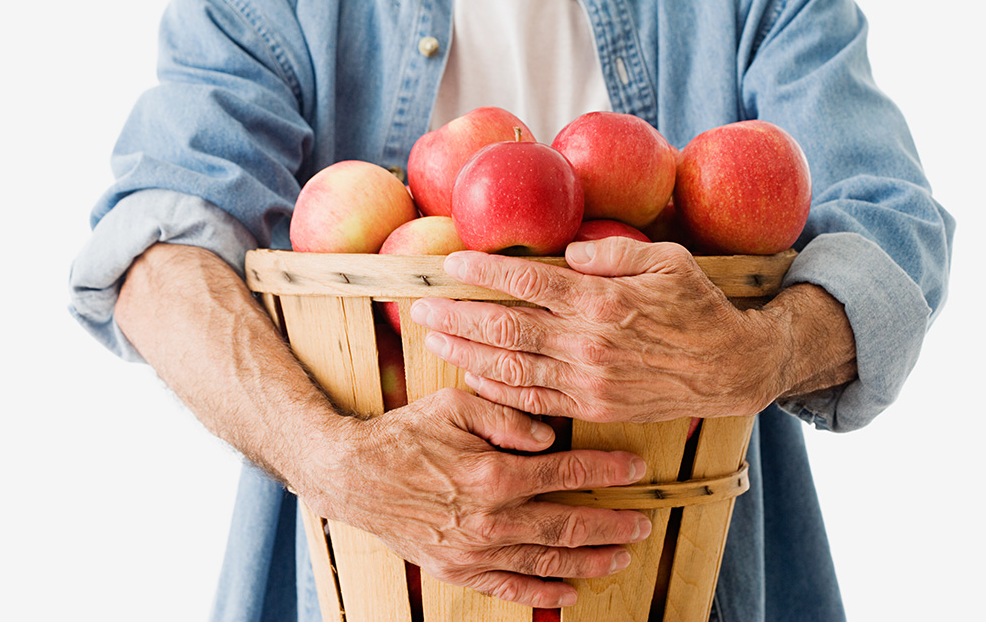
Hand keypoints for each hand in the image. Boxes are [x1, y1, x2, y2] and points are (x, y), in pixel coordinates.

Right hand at [298, 388, 650, 608]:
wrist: (354, 476)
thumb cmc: (405, 435)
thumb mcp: (454, 404)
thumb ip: (507, 415)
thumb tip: (550, 437)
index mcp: (494, 473)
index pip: (567, 471)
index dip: (607, 470)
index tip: (636, 469)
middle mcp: (490, 519)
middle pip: (567, 523)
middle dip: (612, 523)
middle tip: (643, 522)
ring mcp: (474, 550)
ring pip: (547, 560)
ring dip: (590, 559)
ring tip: (622, 556)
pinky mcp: (457, 569)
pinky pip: (509, 588)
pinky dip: (542, 592)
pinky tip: (569, 592)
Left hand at [408, 238, 789, 422]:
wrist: (729, 368)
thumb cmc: (697, 307)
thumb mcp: (666, 262)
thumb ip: (613, 253)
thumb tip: (569, 251)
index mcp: (602, 300)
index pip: (528, 282)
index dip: (483, 273)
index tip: (449, 264)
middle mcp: (588, 341)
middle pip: (505, 327)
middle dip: (456, 314)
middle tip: (418, 306)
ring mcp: (587, 379)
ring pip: (511, 366)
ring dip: (465, 351)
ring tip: (432, 337)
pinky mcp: (591, 407)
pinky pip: (533, 400)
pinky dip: (498, 389)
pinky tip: (471, 374)